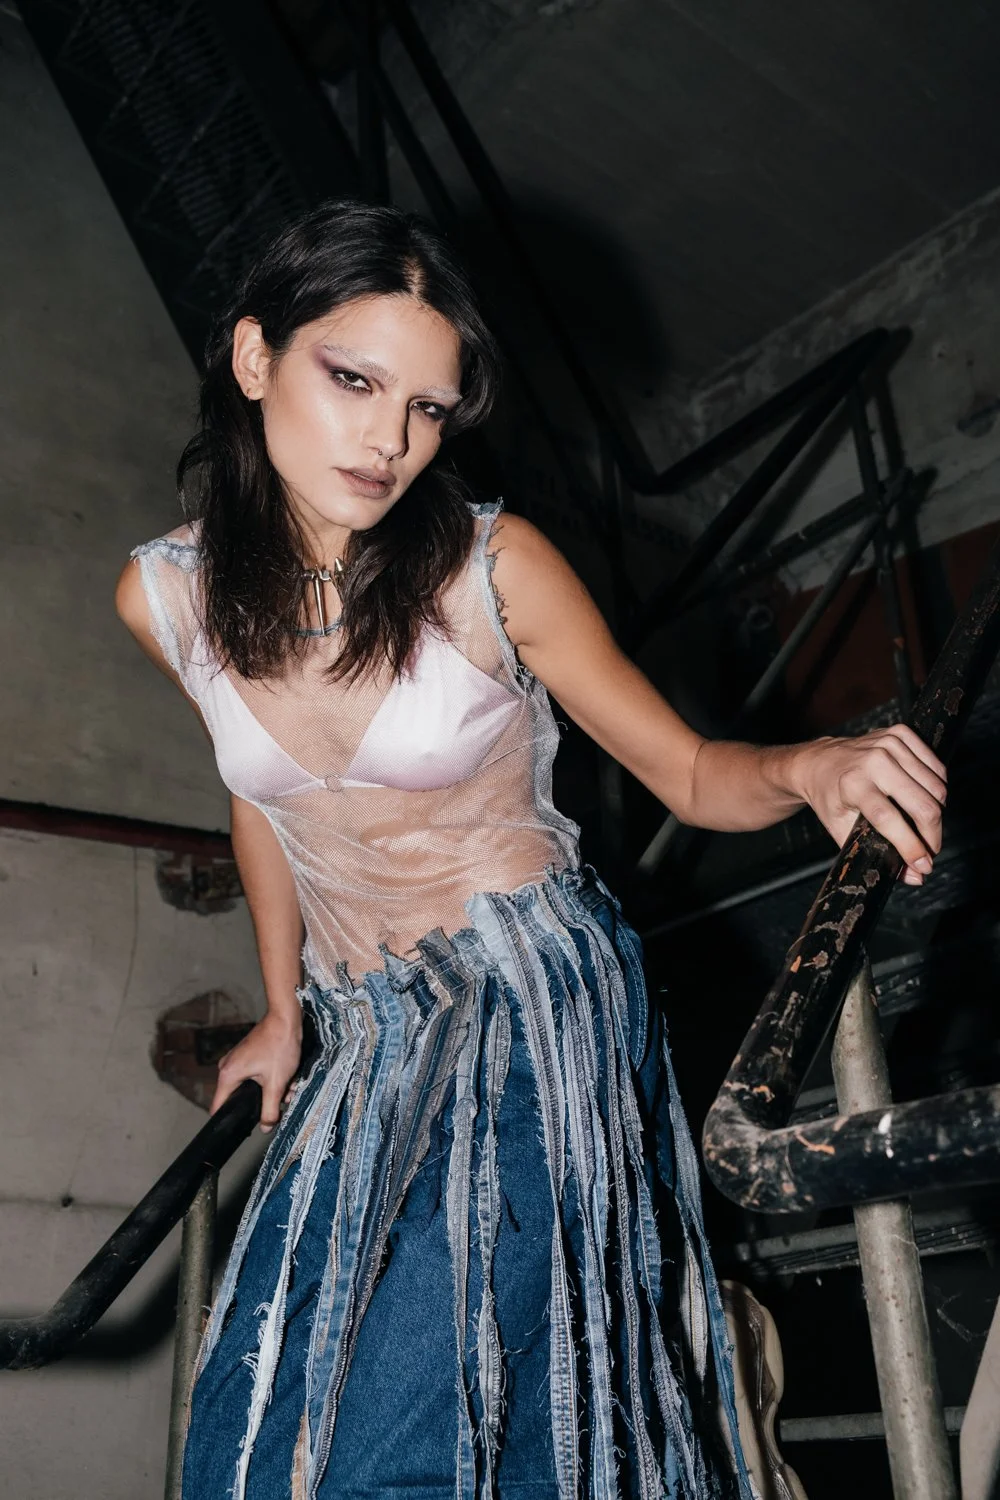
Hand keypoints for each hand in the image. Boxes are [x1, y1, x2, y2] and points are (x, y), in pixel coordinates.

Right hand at [211, 1010, 302, 1132]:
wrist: (286, 1018)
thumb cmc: (279, 1046)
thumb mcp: (276, 1083)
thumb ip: (269, 1109)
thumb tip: (266, 1128)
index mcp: (227, 1075)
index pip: (218, 1107)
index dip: (228, 1121)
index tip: (240, 1129)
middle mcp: (227, 1068)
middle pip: (239, 1098)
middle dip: (261, 1104)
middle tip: (279, 1103)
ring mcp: (237, 1061)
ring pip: (252, 1087)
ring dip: (271, 1091)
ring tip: (288, 1088)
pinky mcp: (248, 1056)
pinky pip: (256, 1076)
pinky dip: (271, 1080)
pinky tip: (287, 1079)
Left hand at [791, 724, 946, 885]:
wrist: (816, 762)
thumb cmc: (828, 797)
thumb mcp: (840, 828)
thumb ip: (876, 853)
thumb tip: (914, 877)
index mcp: (853, 784)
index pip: (890, 819)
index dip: (911, 845)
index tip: (924, 865)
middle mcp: (873, 760)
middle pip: (922, 804)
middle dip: (933, 835)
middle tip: (930, 851)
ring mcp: (888, 743)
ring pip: (936, 787)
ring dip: (937, 813)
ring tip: (924, 826)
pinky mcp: (900, 733)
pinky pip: (936, 766)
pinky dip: (937, 787)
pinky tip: (924, 798)